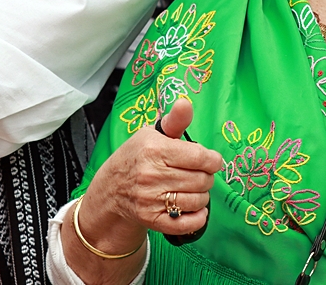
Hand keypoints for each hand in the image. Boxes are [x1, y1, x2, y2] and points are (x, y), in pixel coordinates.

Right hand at [63, 98, 221, 280]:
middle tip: (199, 175)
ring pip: (198, 201)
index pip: (200, 157)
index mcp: (154, 150)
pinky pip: (187, 223)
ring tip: (193, 189)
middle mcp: (151, 175)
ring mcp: (150, 200)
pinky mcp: (151, 220)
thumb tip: (185, 103)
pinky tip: (194, 208)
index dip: (213, 160)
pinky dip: (198, 217)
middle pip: (202, 180)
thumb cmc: (138, 157)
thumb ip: (175, 120)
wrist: (112, 188)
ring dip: (202, 196)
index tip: (211, 160)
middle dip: (207, 177)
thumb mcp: (153, 134)